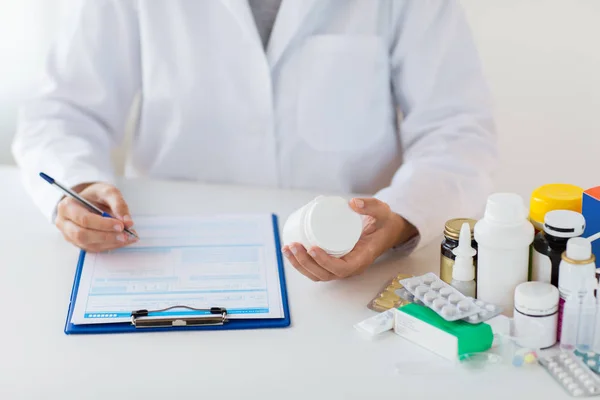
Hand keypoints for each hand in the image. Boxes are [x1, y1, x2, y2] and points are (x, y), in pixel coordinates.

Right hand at [55, 182, 136, 251]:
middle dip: (106, 236)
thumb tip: (128, 222)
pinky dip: (110, 246)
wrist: (90, 200)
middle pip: (83, 235)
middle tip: (125, 235)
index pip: (84, 219)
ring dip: (110, 243)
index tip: (121, 225)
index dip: (103, 224)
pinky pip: (94, 248)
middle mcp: (64, 223)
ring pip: (88, 245)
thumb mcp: (108, 192)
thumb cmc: (96, 195)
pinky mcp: (79, 243)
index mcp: (67, 206)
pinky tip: (123, 241)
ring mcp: (70, 235)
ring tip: (128, 238)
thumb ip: (118, 204)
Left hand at [282, 198, 416, 280]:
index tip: (312, 248)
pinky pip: (316, 269)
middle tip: (293, 245)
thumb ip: (371, 206)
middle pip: (324, 274)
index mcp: (362, 259)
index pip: (342, 269)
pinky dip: (301, 264)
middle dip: (305, 263)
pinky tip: (290, 252)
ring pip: (317, 275)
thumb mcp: (382, 212)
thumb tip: (352, 203)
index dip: (325, 262)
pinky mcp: (333, 262)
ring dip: (299, 265)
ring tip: (287, 248)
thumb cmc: (383, 223)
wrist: (386, 231)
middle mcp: (350, 267)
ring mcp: (341, 267)